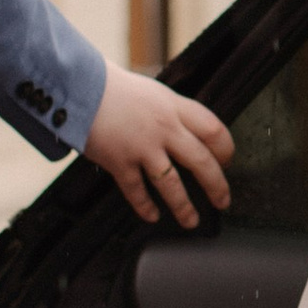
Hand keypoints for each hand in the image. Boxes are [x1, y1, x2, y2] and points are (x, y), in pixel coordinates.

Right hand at [85, 66, 234, 228]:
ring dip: (184, 207)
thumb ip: (173, 112)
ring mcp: (142, 146)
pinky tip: (152, 215)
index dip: (226, 149)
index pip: (214, 130)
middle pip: (202, 161)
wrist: (80, 86)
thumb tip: (190, 132)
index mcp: (175, 107)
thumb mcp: (154, 93)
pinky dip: (145, 206)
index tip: (227, 162)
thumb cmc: (115, 89)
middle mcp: (164, 127)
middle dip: (217, 186)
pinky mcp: (119, 161)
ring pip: (172, 184)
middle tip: (223, 201)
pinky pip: (137, 190)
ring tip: (191, 221)